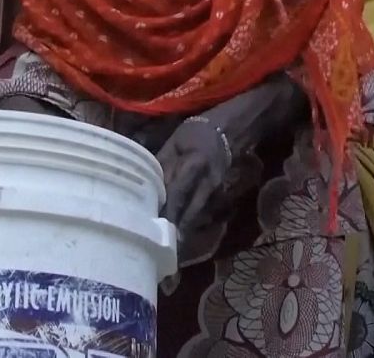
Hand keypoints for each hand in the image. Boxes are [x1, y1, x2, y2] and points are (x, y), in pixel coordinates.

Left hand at [158, 117, 232, 236]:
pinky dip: (191, 219)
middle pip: (191, 208)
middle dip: (177, 226)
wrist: (224, 131)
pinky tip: (181, 228)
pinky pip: (203, 209)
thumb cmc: (194, 135)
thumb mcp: (173, 144)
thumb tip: (149, 189)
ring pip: (198, 212)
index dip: (168, 210)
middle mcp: (208, 180)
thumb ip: (162, 166)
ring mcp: (215, 188)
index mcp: (195, 164)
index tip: (157, 226)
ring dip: (184, 226)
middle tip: (163, 242)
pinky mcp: (218, 193)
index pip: (178, 191)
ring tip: (170, 242)